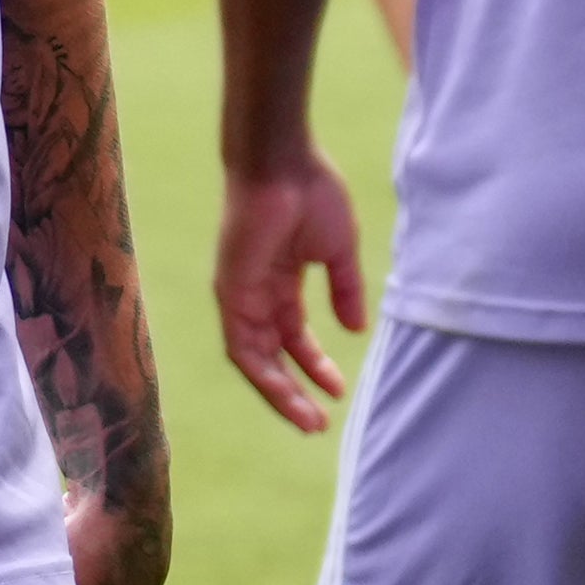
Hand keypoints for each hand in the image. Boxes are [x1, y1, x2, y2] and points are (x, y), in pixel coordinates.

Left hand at [214, 155, 368, 431]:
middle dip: (295, 389)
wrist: (283, 161)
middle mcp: (255, 293)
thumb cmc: (311, 193)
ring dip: (280, 392)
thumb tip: (355, 329)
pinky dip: (262, 371)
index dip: (314, 365)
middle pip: (271, 354)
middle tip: (318, 423)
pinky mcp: (229, 291)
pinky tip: (287, 390)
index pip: (293, 336)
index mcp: (280, 281)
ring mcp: (239, 293)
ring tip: (308, 421)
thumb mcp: (338, 251)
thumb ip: (345, 290)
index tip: (338, 389)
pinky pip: (240, 343)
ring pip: (254, 358)